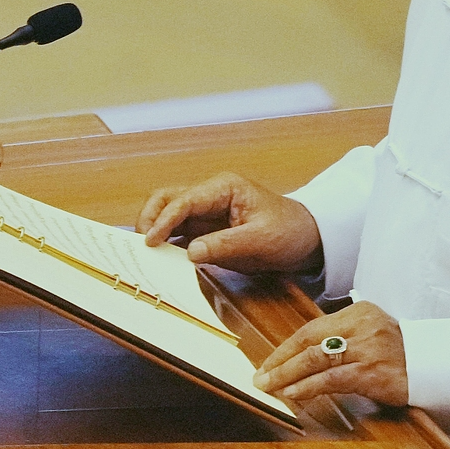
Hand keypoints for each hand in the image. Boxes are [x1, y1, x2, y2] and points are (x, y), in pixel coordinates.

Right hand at [138, 172, 323, 274]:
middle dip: (150, 218)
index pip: (184, 200)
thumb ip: (225, 245)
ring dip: (156, 232)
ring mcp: (207, 213)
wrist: (307, 238)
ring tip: (146, 255)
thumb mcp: (260, 240)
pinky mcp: (208, 231)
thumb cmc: (289, 231)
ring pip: (169, 216)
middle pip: (168, 200)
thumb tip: (191, 253)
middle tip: (142, 245)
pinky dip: (167, 245)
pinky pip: (180, 235)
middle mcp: (210, 195)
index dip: (164, 220)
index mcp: (224, 188)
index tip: (150, 240)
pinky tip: (161, 261)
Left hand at [253, 301, 406, 406]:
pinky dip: (308, 386)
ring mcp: (367, 348)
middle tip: (260, 376)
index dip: (286, 347)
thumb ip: (342, 338)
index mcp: (358, 311)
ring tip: (270, 386)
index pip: (312, 328)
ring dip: (287, 375)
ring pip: (315, 358)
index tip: (269, 362)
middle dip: (280, 360)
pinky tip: (294, 393)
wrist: (436, 367)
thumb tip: (303, 356)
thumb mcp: (371, 334)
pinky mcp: (371, 372)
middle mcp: (361, 325)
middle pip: (308, 340)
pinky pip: (332, 378)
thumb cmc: (402, 355)